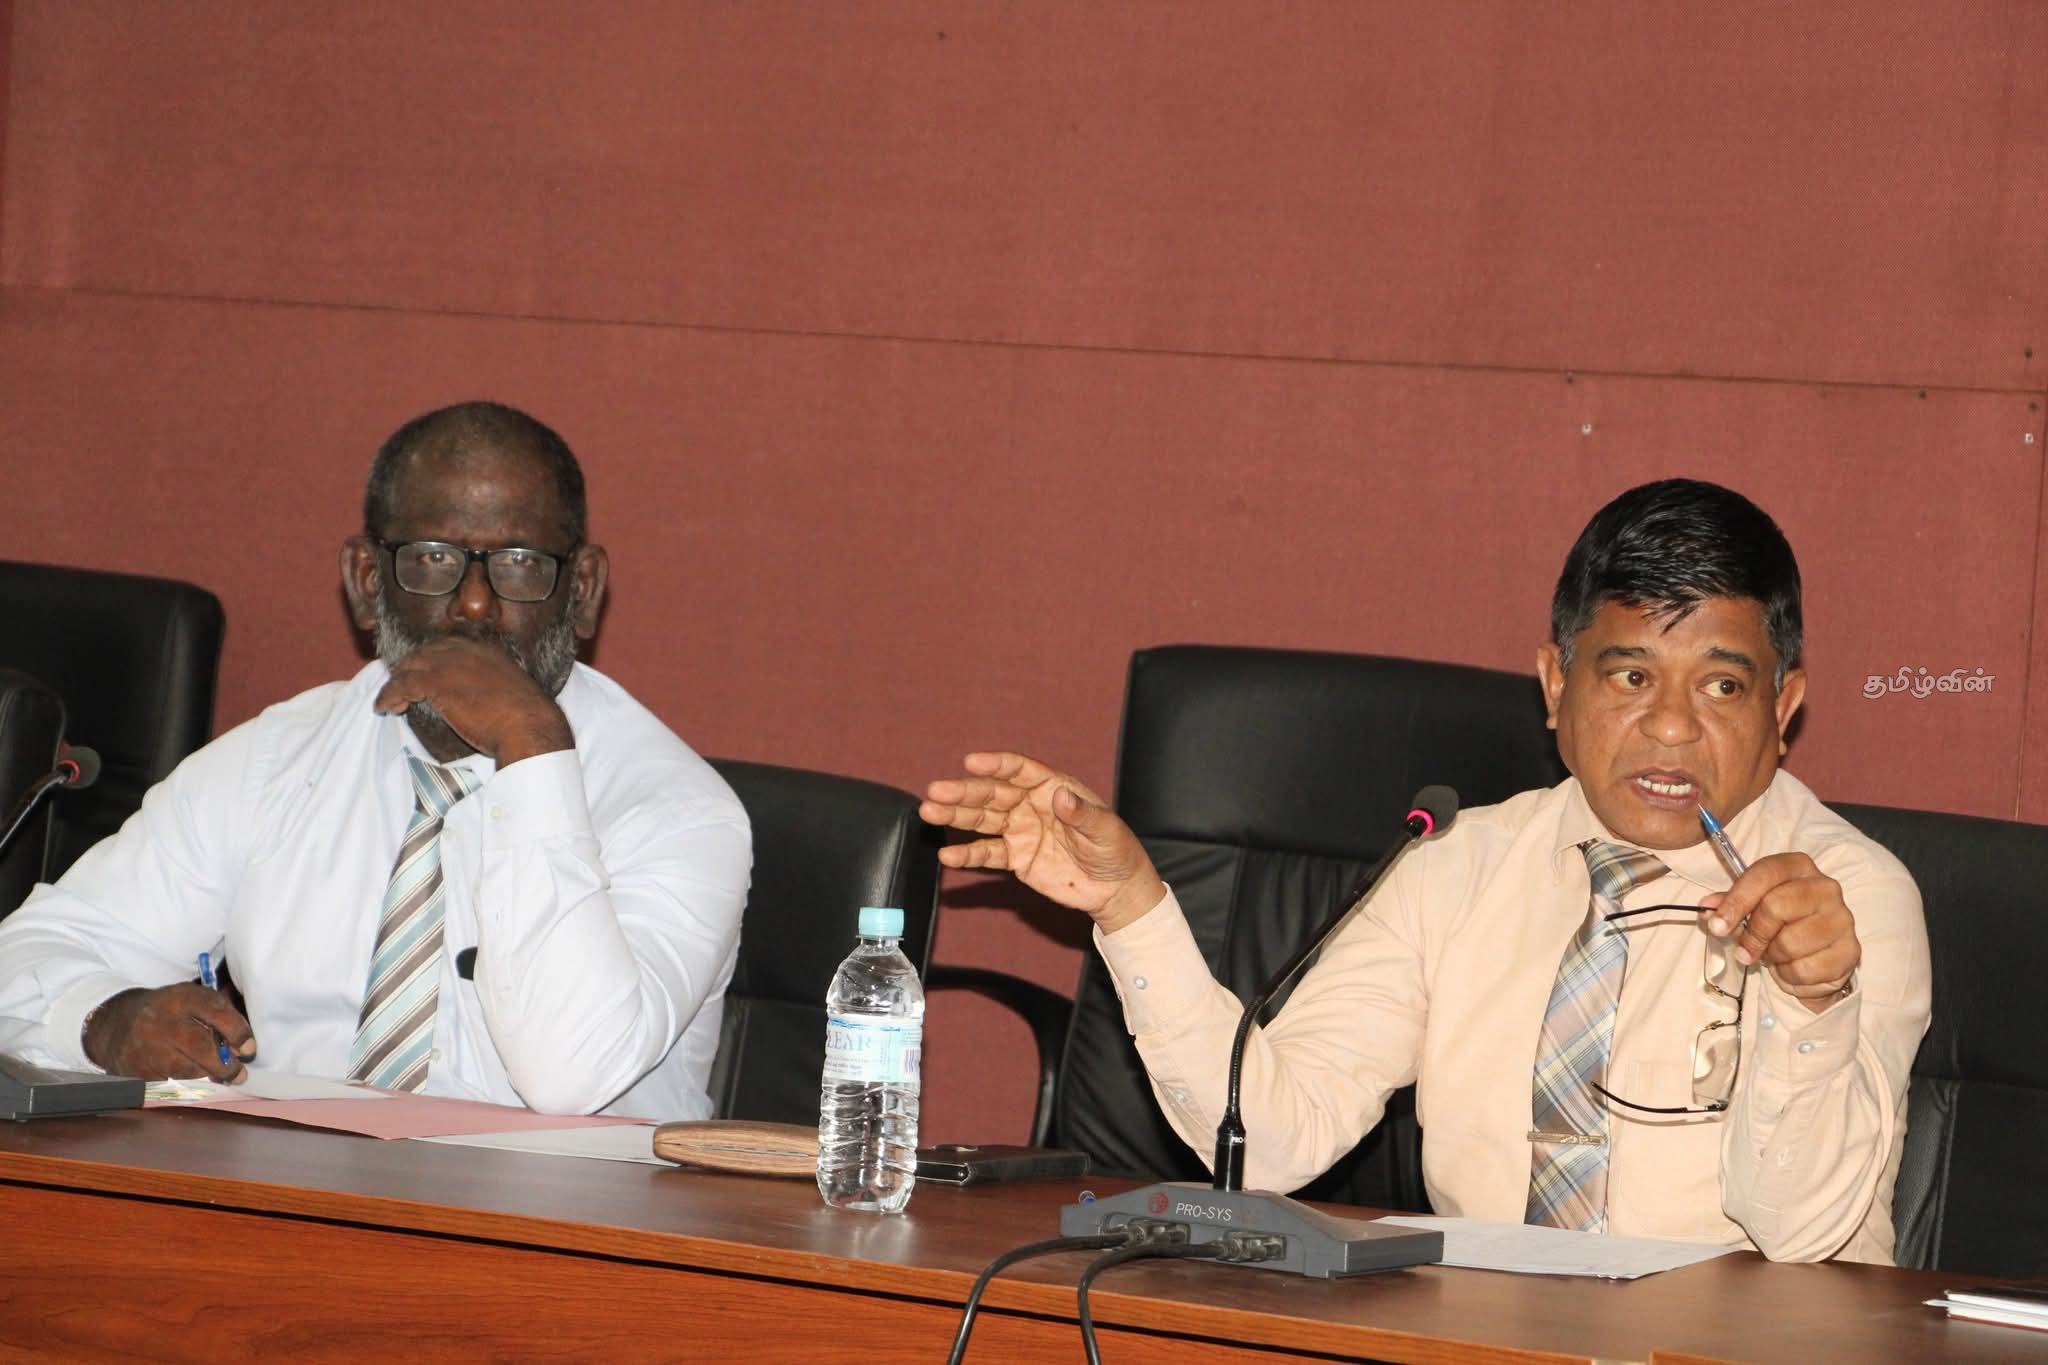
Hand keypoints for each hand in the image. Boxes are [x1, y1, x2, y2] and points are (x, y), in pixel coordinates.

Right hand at [83, 984, 255, 1080]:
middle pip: (200, 1046)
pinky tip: (194, 1083)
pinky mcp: (135, 1069)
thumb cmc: (168, 1012)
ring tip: (220, 1078)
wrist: (117, 1022)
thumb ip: (220, 1016)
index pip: (215, 1010)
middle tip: (239, 1074)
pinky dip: (186, 1086)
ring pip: (185, 1069)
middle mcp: (161, 1020)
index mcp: (180, 997)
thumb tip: (245, 1047)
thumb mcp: (191, 1000)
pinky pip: (167, 1083)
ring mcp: (145, 1046)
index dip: (237, 1031)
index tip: (249, 1048)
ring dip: (208, 1077)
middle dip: (226, 1065)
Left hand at [375, 635, 573, 765]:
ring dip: (397, 684)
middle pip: (424, 653)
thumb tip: (486, 702)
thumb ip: (493, 688)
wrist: (529, 727)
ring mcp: (448, 664)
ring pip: (409, 667)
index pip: (448, 647)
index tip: (425, 675)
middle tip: (402, 689)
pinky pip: (400, 685)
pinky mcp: (434, 682)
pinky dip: (389, 696)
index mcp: (486, 651)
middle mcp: (465, 650)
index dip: (431, 661)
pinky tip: (385, 708)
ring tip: (391, 700)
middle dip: (410, 670)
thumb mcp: (512, 693)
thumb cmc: (526, 720)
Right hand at [920, 752, 1166, 932]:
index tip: (971, 762)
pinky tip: (948, 855)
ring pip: (982, 819)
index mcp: (1052, 787)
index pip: (1020, 770)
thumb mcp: (1105, 830)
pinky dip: (967, 854)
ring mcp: (1020, 830)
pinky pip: (987, 854)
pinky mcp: (1016, 858)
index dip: (996, 764)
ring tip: (929, 812)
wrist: (1114, 888)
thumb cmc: (1115, 850)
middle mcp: (1030, 804)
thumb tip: (1061, 797)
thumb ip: (1082, 814)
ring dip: (955, 816)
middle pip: (992, 793)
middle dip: (964, 792)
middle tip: (937, 790)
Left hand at [1703, 852, 1860, 1011]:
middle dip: (1752, 934)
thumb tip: (1707, 908)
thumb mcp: (1751, 908)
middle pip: (1775, 906)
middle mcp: (1825, 887)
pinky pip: (1805, 968)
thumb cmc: (1780, 924)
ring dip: (1772, 956)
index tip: (1716, 925)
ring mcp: (1842, 919)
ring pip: (1790, 942)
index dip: (1736, 900)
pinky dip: (1790, 975)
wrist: (1816, 957)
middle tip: (1744, 950)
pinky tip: (1793, 967)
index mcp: (1798, 867)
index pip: (1765, 874)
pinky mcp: (1850, 951)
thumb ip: (1728, 904)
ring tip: (1775, 954)